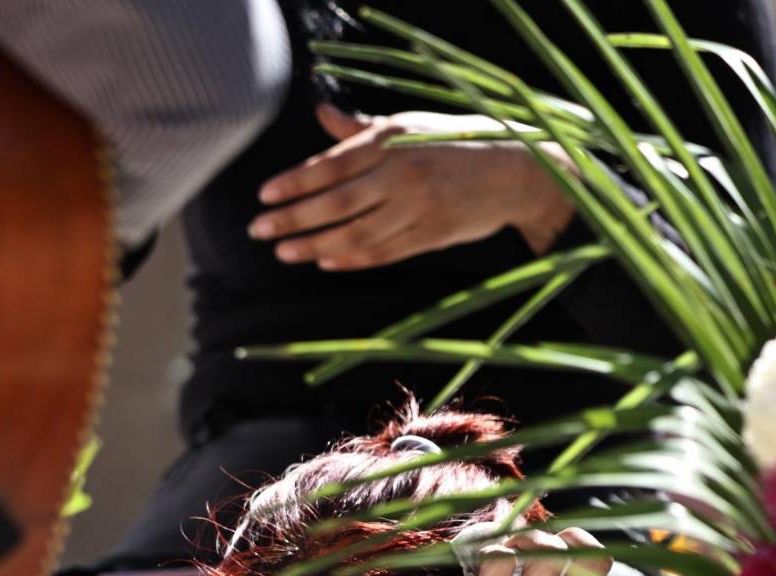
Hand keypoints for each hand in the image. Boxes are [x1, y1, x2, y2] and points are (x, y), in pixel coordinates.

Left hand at [249, 106, 576, 270]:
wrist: (516, 170)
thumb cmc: (456, 142)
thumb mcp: (410, 126)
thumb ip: (361, 129)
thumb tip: (320, 114)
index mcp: (393, 141)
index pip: (331, 165)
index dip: (294, 182)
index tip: (264, 196)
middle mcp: (402, 175)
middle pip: (335, 203)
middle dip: (292, 218)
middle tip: (259, 230)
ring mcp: (416, 209)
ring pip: (354, 233)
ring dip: (314, 245)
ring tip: (284, 251)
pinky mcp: (429, 236)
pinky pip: (381, 252)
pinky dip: (350, 259)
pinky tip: (325, 262)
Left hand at [411, 527, 611, 575]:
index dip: (575, 570)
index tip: (548, 571)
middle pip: (593, 556)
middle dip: (571, 537)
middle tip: (539, 545)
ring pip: (548, 548)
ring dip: (527, 538)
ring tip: (507, 549)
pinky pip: (500, 558)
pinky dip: (491, 549)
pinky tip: (479, 562)